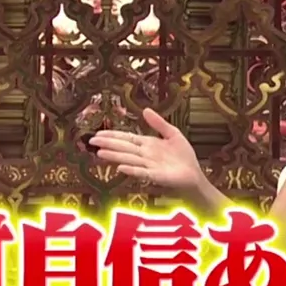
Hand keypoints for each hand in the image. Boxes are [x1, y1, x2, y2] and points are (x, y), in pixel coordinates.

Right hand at [89, 108, 205, 193]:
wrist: (194, 174)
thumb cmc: (183, 157)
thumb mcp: (172, 134)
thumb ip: (159, 123)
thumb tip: (145, 109)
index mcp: (147, 144)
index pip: (126, 138)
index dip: (112, 135)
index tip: (98, 133)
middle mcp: (145, 155)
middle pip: (123, 147)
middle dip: (108, 144)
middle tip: (91, 141)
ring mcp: (149, 166)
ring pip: (128, 159)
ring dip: (115, 156)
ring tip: (100, 152)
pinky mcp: (156, 176)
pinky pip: (142, 172)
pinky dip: (132, 170)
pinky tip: (121, 168)